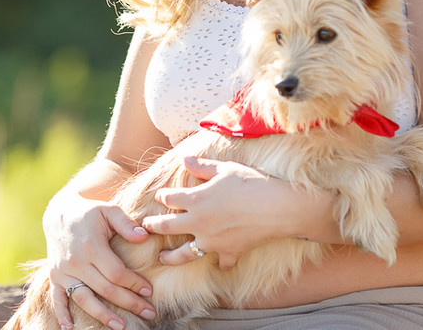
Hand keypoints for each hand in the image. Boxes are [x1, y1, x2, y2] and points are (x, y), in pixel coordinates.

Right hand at [43, 194, 156, 329]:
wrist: (60, 212)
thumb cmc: (90, 212)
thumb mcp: (109, 210)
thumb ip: (126, 223)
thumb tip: (144, 236)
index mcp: (92, 246)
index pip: (116, 272)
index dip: (134, 283)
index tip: (149, 290)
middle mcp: (76, 262)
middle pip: (105, 289)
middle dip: (129, 303)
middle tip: (149, 313)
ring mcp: (64, 271)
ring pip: (84, 299)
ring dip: (102, 315)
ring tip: (121, 326)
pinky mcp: (54, 276)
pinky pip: (57, 298)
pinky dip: (62, 314)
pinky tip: (70, 329)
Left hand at [141, 156, 326, 269]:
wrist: (277, 207)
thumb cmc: (252, 183)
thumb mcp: (225, 169)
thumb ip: (203, 167)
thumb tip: (185, 160)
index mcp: (196, 199)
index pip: (169, 198)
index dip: (162, 196)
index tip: (160, 197)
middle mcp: (198, 222)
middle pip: (167, 227)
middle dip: (153, 227)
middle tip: (145, 228)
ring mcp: (212, 241)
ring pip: (184, 254)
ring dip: (171, 257)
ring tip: (162, 259)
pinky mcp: (229, 252)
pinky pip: (220, 262)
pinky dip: (219, 263)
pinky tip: (218, 263)